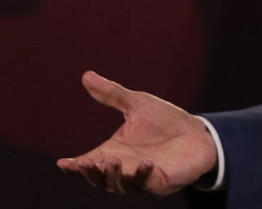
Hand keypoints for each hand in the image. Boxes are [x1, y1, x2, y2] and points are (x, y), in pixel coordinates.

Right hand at [57, 71, 217, 194]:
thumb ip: (112, 95)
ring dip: (112, 176)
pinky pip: (147, 185)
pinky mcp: (159, 184)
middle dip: (90, 173)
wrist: (199, 133)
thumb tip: (87, 76)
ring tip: (111, 161)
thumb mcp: (138, 104)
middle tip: (86, 163)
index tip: (63, 163)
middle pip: (98, 178)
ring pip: (118, 185)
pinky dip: (143, 176)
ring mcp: (140, 179)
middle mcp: (123, 169)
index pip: (87, 164)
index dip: (73, 167)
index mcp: (112, 152)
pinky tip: (146, 164)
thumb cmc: (166, 121)